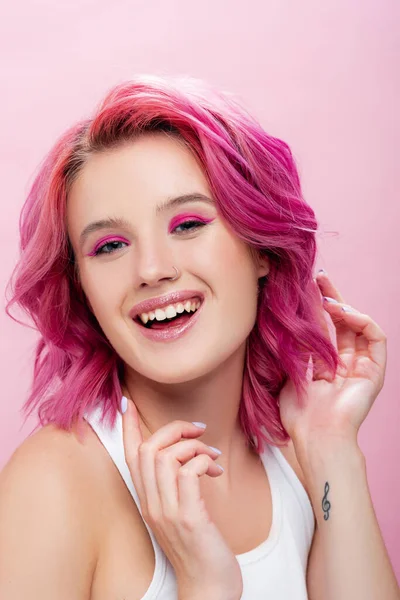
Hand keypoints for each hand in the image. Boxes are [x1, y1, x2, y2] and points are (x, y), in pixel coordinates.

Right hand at [121, 397, 242, 599]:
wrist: (209, 588)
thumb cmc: (200, 547)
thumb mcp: (181, 512)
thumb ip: (177, 485)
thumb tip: (187, 455)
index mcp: (148, 501)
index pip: (130, 457)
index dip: (128, 427)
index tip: (127, 402)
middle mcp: (152, 505)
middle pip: (147, 449)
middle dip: (173, 428)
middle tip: (198, 429)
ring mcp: (168, 512)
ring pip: (165, 457)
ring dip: (193, 445)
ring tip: (212, 455)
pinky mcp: (189, 518)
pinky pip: (187, 473)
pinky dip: (201, 460)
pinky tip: (215, 468)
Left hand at [278, 270, 386, 446]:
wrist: (316, 437)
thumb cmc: (299, 415)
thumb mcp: (290, 374)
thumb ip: (295, 350)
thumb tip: (289, 324)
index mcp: (325, 367)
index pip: (324, 330)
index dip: (316, 309)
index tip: (302, 289)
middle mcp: (345, 365)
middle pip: (341, 323)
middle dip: (330, 298)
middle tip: (317, 277)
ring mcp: (361, 367)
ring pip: (358, 326)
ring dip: (344, 305)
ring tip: (326, 294)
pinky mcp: (375, 371)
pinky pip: (376, 337)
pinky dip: (362, 320)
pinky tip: (343, 311)